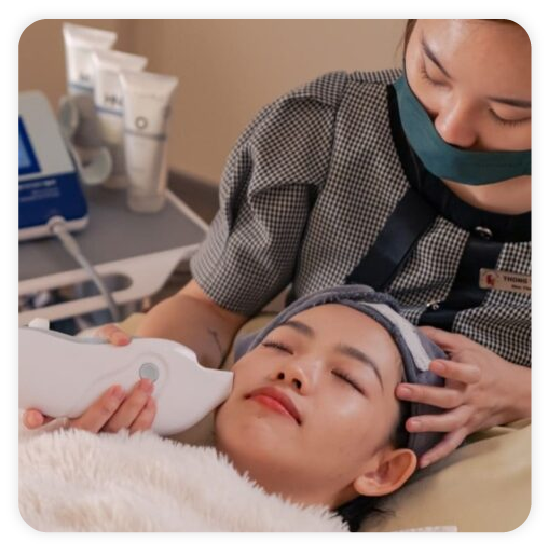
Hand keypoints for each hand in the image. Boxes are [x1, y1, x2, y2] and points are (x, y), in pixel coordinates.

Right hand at [23, 324, 154, 432]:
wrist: (126, 362)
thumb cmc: (102, 352)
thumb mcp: (101, 338)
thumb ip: (109, 334)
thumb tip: (122, 341)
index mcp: (65, 402)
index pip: (44, 416)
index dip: (37, 419)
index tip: (37, 416)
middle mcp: (82, 419)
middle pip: (87, 426)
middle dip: (104, 409)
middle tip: (118, 389)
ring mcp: (104, 428)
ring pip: (113, 431)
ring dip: (131, 411)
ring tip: (145, 389)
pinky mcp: (125, 431)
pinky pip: (134, 433)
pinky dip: (144, 419)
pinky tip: (151, 402)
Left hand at [395, 326, 531, 468]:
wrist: (513, 391)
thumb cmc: (484, 364)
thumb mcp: (466, 345)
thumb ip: (440, 338)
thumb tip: (412, 329)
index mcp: (473, 373)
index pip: (464, 371)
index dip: (450, 367)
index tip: (432, 362)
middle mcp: (470, 396)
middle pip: (448, 397)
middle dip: (424, 395)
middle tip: (401, 391)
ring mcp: (468, 414)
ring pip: (449, 422)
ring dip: (429, 425)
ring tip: (409, 425)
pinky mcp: (466, 428)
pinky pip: (452, 443)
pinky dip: (438, 453)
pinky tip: (422, 461)